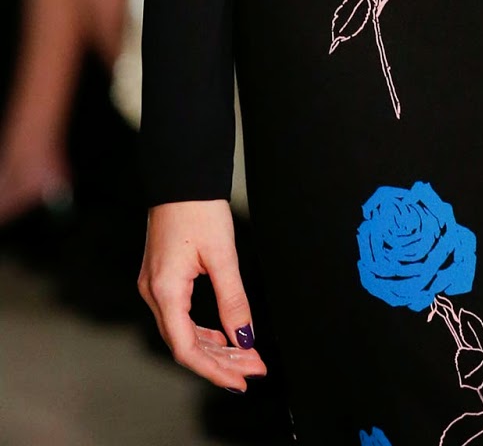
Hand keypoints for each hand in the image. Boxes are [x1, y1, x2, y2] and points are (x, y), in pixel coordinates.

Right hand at [138, 200, 267, 391]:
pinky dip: (203, 330)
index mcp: (165, 290)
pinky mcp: (161, 279)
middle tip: (253, 370)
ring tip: (246, 355)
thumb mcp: (223, 255)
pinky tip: (223, 334)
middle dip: (221, 361)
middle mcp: (153, 293)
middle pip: (185, 344)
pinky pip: (180, 317)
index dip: (214, 370)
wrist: (181, 177)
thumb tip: (245, 337)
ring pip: (183, 332)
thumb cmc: (199, 208)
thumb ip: (233, 300)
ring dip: (215, 347)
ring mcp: (154, 287)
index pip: (186, 348)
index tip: (241, 381)